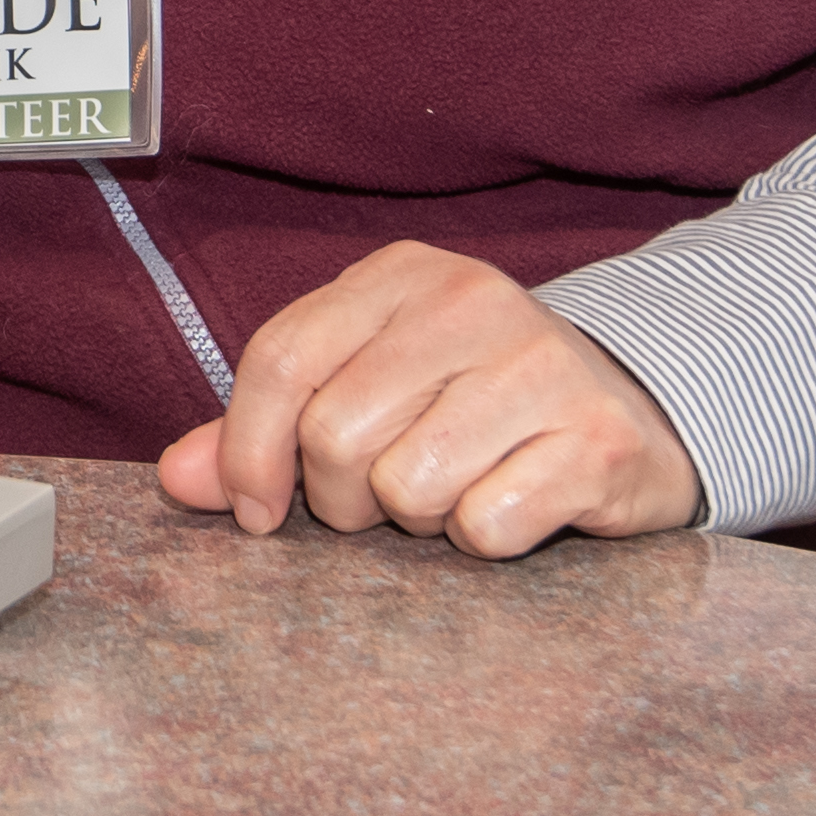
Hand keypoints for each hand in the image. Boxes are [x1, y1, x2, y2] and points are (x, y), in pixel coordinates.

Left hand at [154, 244, 699, 557]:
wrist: (638, 413)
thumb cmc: (477, 408)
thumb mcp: (371, 391)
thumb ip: (267, 430)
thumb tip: (178, 478)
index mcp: (401, 277)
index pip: (281, 358)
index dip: (247, 448)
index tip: (254, 509)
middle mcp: (472, 302)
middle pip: (335, 435)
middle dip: (344, 499)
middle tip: (386, 498)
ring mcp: (541, 366)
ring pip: (406, 486)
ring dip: (420, 519)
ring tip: (458, 489)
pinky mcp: (596, 439)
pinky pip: (484, 523)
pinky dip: (485, 538)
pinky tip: (515, 503)